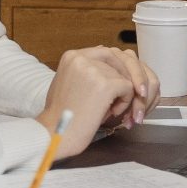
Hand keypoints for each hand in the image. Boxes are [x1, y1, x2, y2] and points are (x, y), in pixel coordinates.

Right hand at [41, 47, 155, 151]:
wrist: (56, 134)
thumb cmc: (63, 115)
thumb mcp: (69, 83)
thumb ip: (87, 70)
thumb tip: (109, 64)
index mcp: (72, 56)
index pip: (106, 53)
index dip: (117, 69)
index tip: (121, 83)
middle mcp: (82, 58)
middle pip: (120, 60)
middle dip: (129, 78)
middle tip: (130, 95)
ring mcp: (94, 70)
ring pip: (125, 76)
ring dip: (123, 95)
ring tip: (110, 110)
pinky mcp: (105, 85)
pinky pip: (129, 88)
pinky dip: (125, 102)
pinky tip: (111, 113)